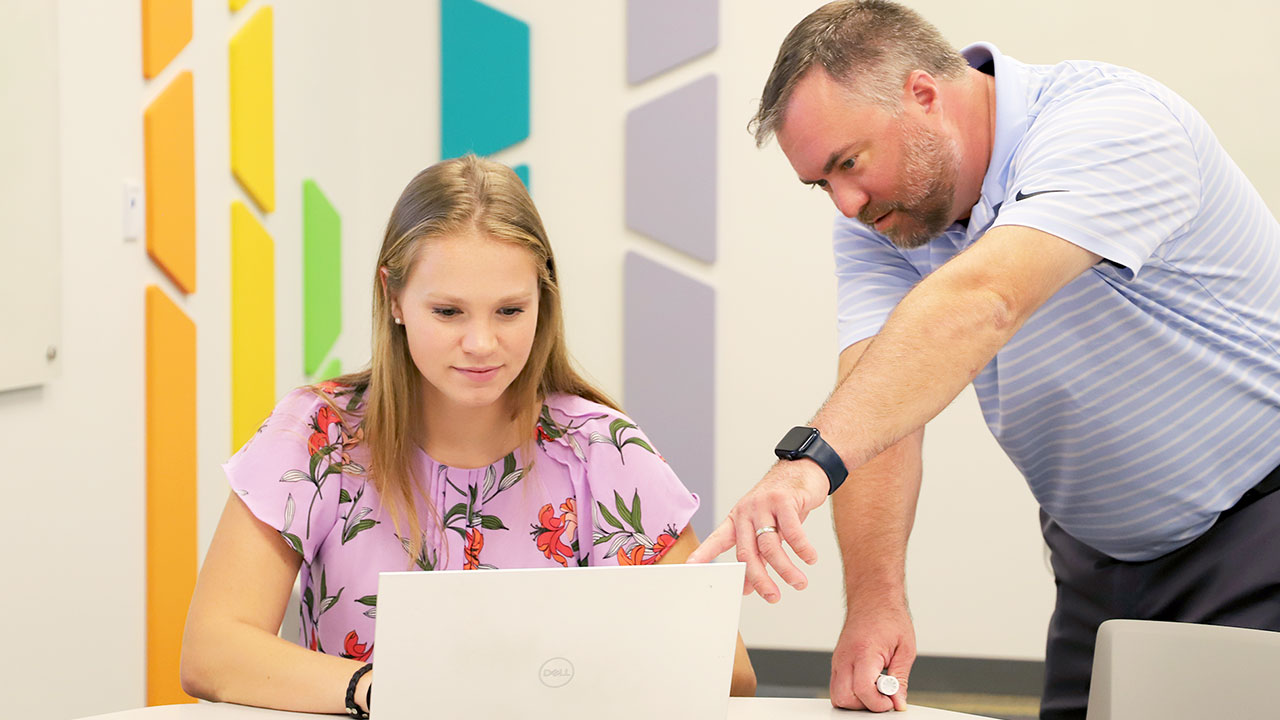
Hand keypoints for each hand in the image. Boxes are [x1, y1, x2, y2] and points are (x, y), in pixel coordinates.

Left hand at [687, 459, 827, 601]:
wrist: (802, 470)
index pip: (717, 540)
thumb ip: (758, 555)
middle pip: (748, 552)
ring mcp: (763, 505)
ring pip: (770, 545)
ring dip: (786, 569)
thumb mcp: (767, 528)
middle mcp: (746, 512)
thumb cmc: (782, 504)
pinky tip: (809, 559)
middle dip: (760, 579)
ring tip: (798, 582)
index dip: (703, 555)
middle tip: (772, 597)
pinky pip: (792, 531)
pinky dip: (802, 549)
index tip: (690, 569)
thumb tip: (751, 587)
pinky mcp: (783, 500)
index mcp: (737, 520)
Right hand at [829, 597, 915, 711]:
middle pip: (843, 698)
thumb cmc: (889, 617)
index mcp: (864, 652)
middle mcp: (845, 657)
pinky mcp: (837, 660)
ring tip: (876, 687)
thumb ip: (901, 678)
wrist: (873, 597)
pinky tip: (868, 681)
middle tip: (882, 695)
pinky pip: (837, 685)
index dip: (879, 703)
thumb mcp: (905, 648)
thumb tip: (898, 702)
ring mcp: (838, 659)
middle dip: (864, 705)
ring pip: (836, 695)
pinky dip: (851, 691)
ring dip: (856, 700)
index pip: (863, 690)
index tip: (891, 700)